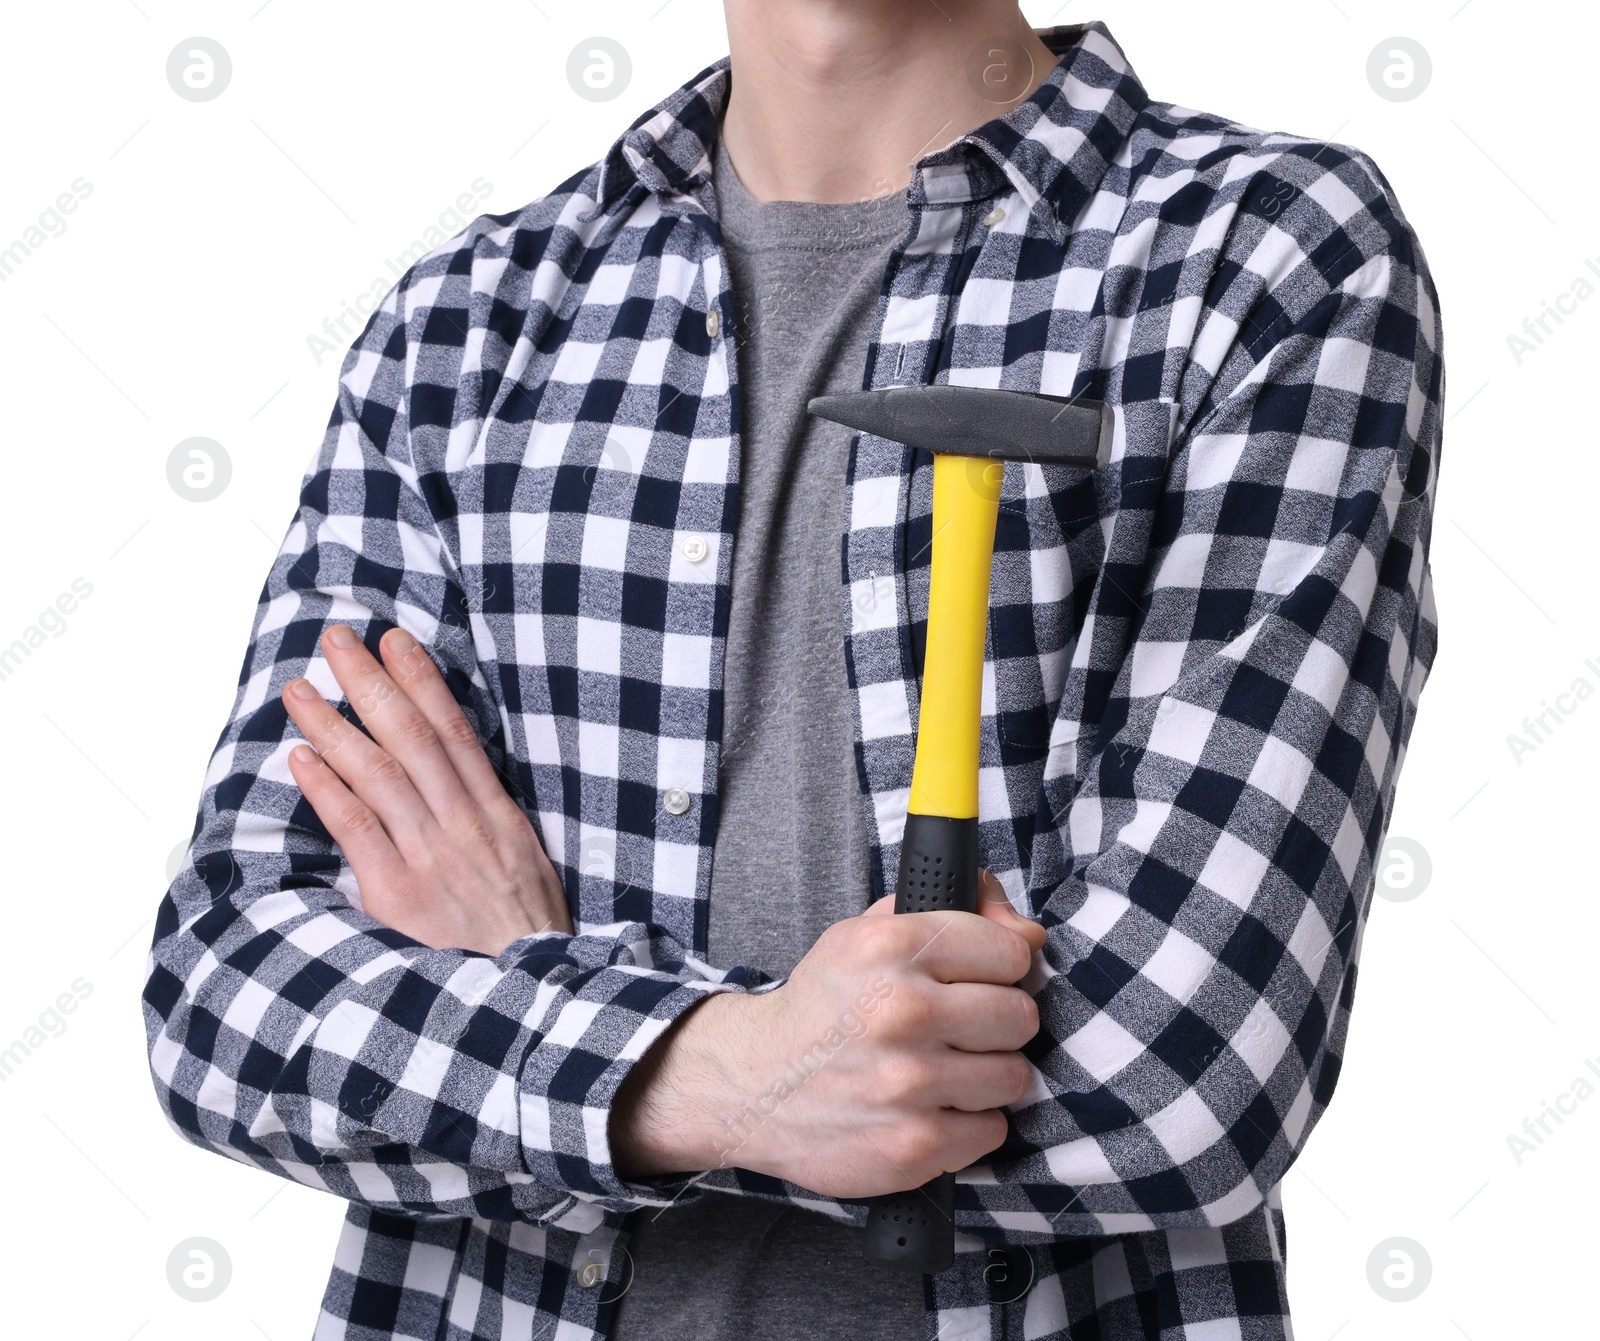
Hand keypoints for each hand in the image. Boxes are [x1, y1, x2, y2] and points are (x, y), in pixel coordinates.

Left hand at [281, 623, 572, 954]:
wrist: (530, 994)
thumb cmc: (524, 936)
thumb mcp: (526, 864)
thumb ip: (491, 821)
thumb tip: (459, 782)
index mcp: (496, 814)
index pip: (454, 730)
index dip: (422, 681)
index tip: (394, 641)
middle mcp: (462, 824)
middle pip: (410, 736)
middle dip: (369, 682)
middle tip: (336, 641)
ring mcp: (429, 855)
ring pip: (376, 772)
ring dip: (333, 724)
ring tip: (300, 689)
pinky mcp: (397, 893)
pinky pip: (356, 828)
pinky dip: (327, 788)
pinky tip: (301, 757)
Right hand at [610, 871, 1045, 1196]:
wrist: (753, 1086)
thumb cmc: (825, 1007)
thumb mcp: (868, 933)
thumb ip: (955, 910)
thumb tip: (1029, 932)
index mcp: (892, 945)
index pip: (1012, 951)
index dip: (998, 967)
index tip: (977, 979)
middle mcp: (902, 1009)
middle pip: (1021, 1015)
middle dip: (996, 1022)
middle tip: (958, 1029)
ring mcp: (909, 1082)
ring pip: (1014, 1075)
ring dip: (984, 1076)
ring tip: (941, 1070)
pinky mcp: (914, 1145)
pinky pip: (992, 1131)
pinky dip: (967, 1125)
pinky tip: (928, 1109)